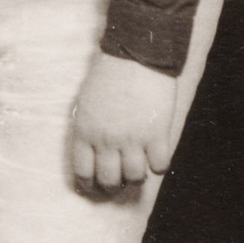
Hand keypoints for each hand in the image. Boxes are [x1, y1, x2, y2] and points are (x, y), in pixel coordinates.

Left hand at [70, 52, 177, 197]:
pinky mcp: (157, 133)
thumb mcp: (86, 102)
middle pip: (109, 180)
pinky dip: (159, 165)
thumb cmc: (108, 74)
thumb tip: (93, 153)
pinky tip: (158, 154)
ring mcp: (133, 138)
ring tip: (140, 165)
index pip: (83, 172)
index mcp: (85, 131)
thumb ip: (89, 129)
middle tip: (121, 182)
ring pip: (135, 177)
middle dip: (114, 186)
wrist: (136, 53)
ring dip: (138, 175)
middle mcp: (106, 139)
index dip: (90, 186)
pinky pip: (159, 166)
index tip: (96, 188)